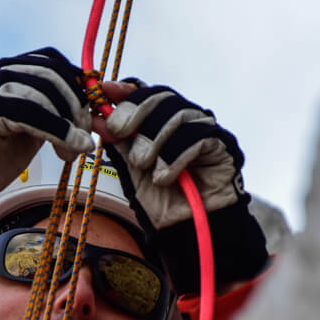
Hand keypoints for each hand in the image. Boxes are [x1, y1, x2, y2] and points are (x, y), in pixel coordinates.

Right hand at [0, 48, 92, 230]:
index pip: (49, 60)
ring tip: (77, 148)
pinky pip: (32, 113)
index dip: (76, 82)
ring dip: (69, 122)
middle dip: (76, 105)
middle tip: (86, 135)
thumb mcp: (26, 125)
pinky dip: (58, 131)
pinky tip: (71, 148)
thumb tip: (86, 106)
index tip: (90, 110)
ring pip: (44, 92)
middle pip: (50, 73)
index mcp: (1, 70)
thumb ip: (49, 110)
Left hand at [95, 80, 245, 229]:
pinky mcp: (223, 146)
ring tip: (144, 165)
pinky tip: (164, 177)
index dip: (126, 91)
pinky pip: (197, 137)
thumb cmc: (160, 201)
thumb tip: (96, 117)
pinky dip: (174, 158)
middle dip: (135, 111)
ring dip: (153, 141)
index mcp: (162, 124)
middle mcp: (185, 122)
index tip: (105, 90)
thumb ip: (117, 143)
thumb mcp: (129, 169)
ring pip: (177, 114)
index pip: (146, 94)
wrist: (184, 230)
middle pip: (161, 97)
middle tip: (119, 131)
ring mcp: (205, 131)